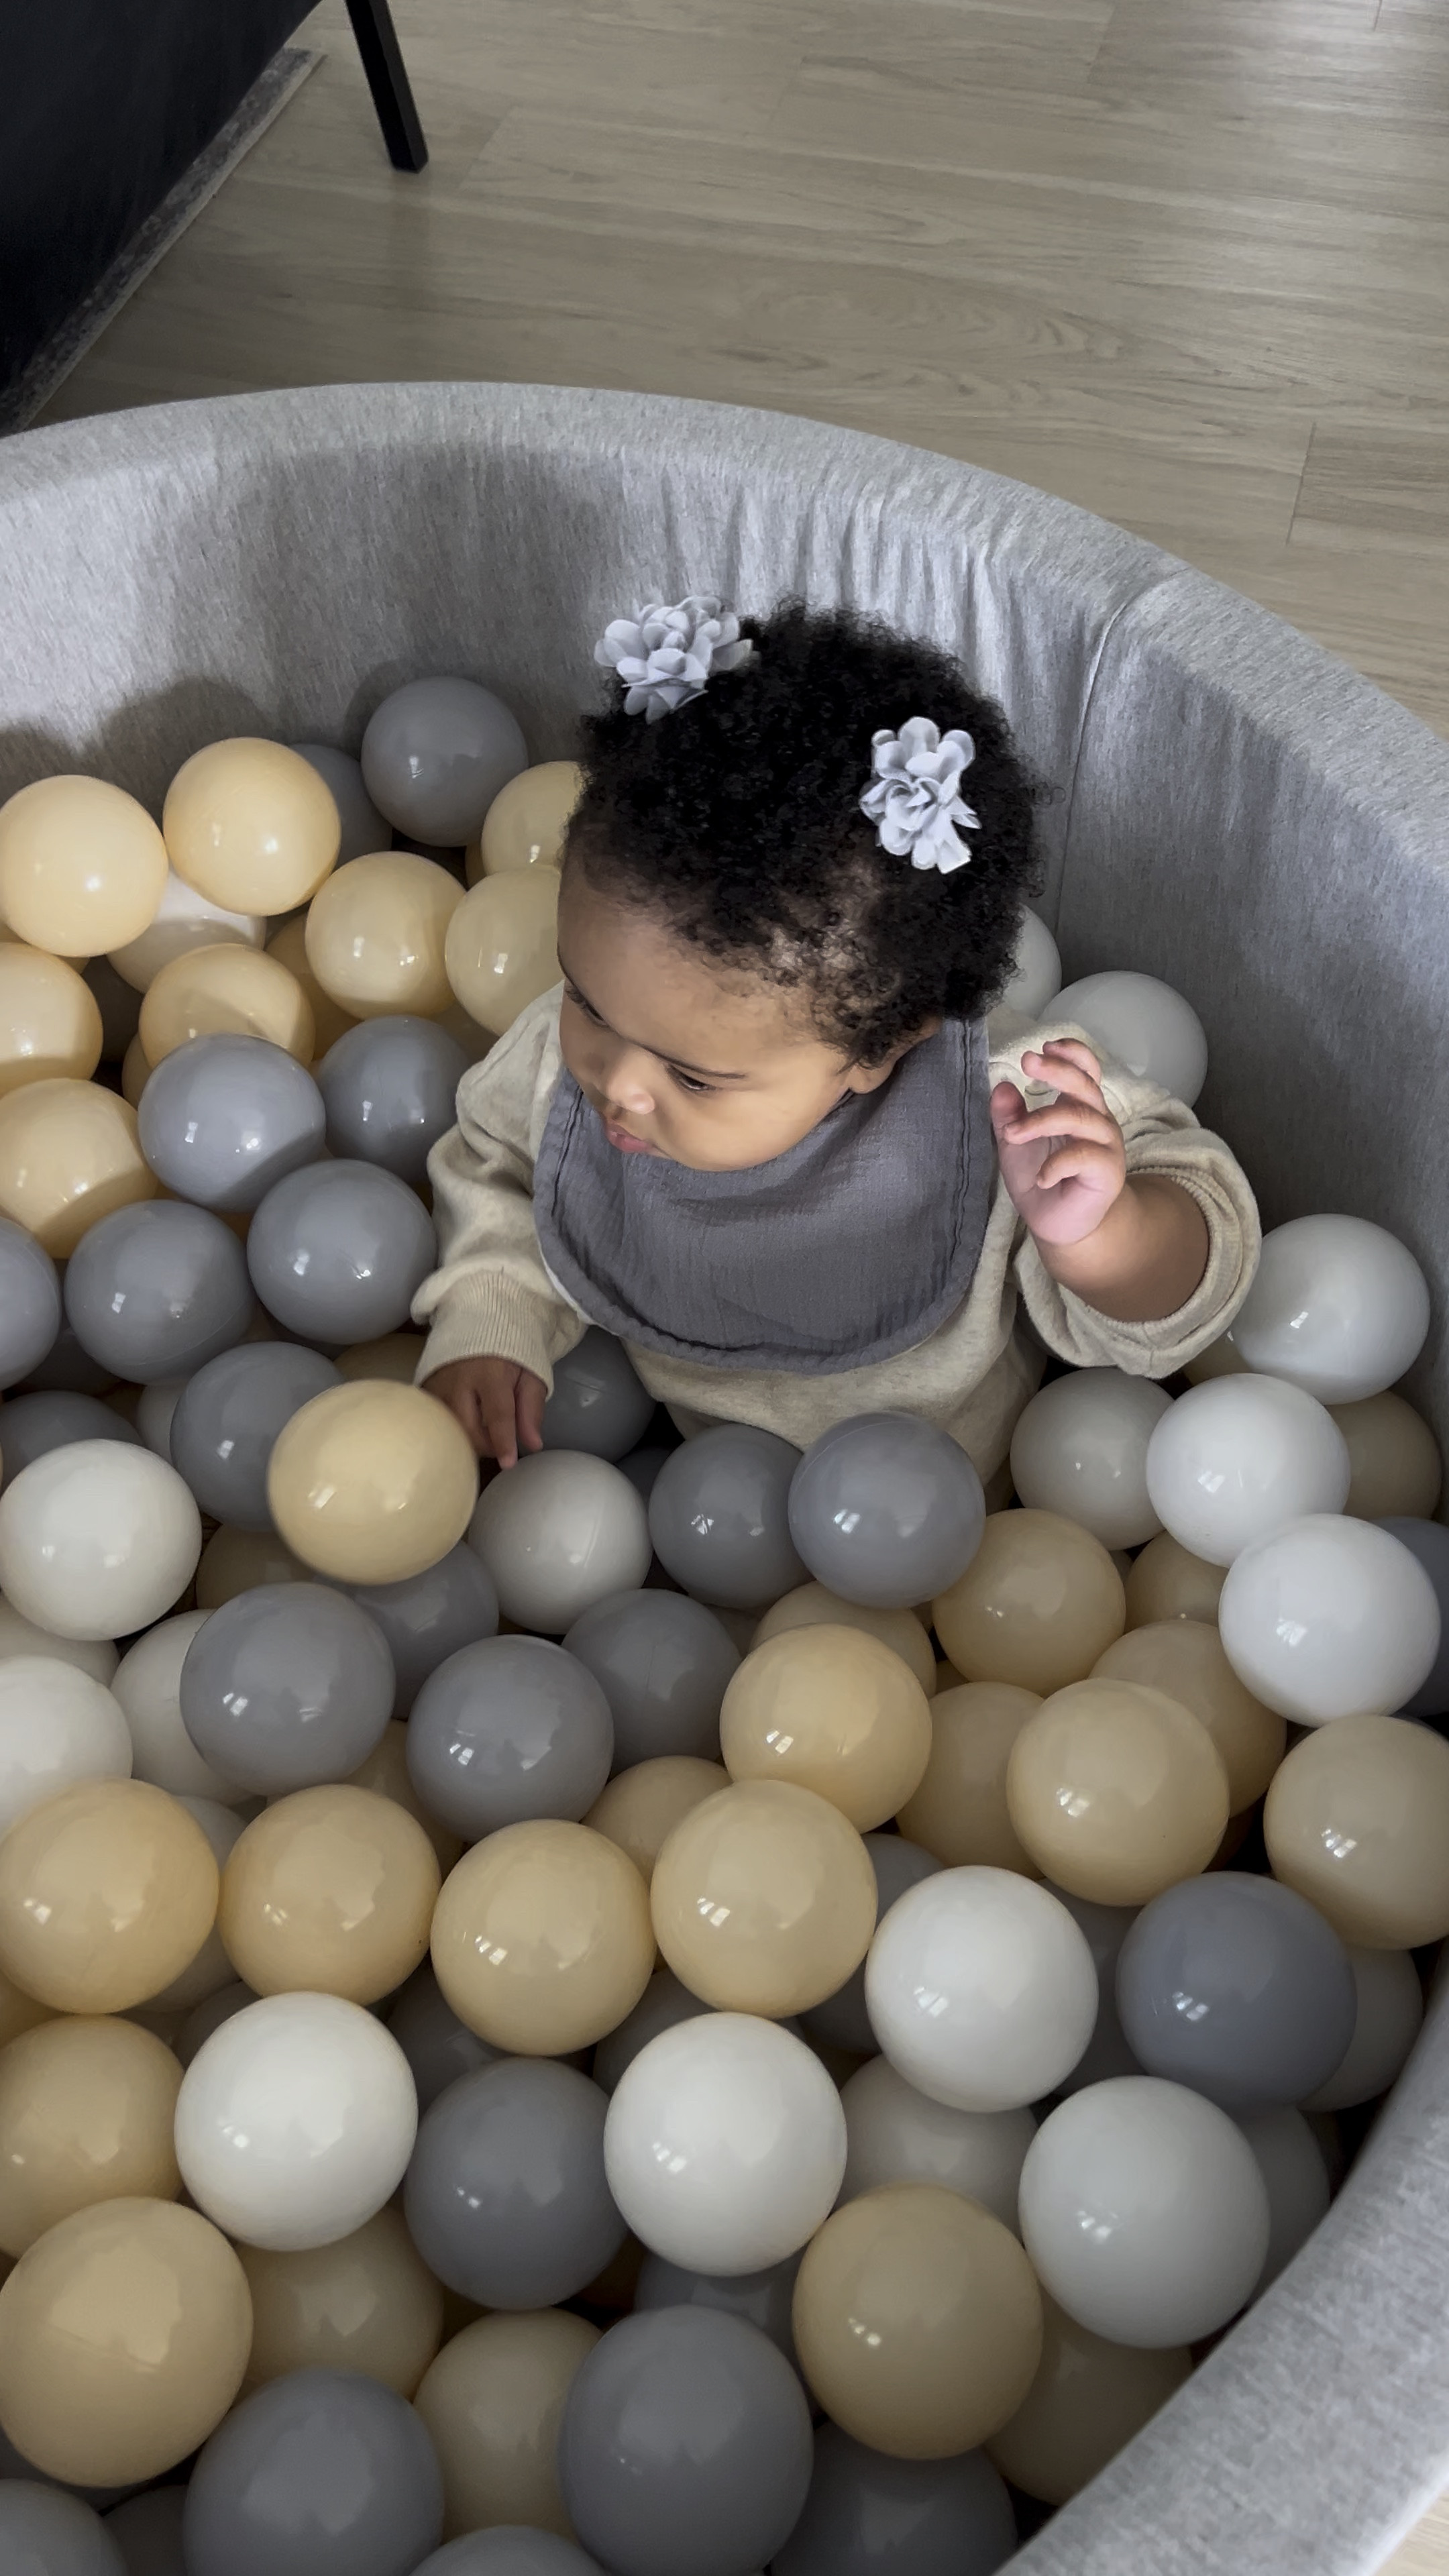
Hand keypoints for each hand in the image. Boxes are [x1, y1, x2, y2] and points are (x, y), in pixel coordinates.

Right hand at [427, 1355, 546, 1466]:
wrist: (479, 1321)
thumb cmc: (509, 1350)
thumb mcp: (530, 1374)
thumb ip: (531, 1409)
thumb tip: (533, 1444)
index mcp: (490, 1372)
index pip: (497, 1415)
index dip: (503, 1442)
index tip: (508, 1463)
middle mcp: (458, 1380)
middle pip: (467, 1427)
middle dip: (485, 1445)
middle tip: (499, 1442)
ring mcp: (437, 1384)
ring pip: (449, 1428)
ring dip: (468, 1438)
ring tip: (483, 1431)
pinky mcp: (424, 1387)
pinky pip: (436, 1419)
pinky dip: (451, 1428)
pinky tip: (463, 1422)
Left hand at [989, 1040, 1126, 1247]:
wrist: (1062, 1226)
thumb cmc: (1042, 1180)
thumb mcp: (1016, 1146)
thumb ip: (1008, 1117)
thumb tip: (1001, 1086)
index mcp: (1079, 1108)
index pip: (1086, 1070)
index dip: (1071, 1053)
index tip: (1044, 1045)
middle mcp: (1097, 1121)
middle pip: (1084, 1085)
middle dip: (1056, 1070)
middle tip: (1027, 1061)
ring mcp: (1106, 1145)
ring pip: (1078, 1117)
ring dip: (1040, 1121)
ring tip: (1011, 1135)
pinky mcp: (1108, 1171)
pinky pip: (1083, 1157)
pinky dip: (1057, 1164)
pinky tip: (1041, 1177)